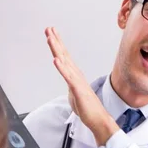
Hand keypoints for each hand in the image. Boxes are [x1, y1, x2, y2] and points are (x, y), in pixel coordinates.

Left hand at [45, 27, 119, 145]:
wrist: (98, 119)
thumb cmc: (87, 108)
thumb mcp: (75, 94)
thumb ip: (72, 86)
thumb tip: (70, 84)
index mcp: (74, 76)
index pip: (64, 57)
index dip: (58, 45)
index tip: (52, 34)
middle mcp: (76, 75)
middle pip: (64, 55)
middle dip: (56, 41)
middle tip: (49, 29)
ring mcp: (77, 81)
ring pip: (65, 62)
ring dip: (57, 49)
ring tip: (50, 38)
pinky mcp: (78, 90)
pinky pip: (68, 77)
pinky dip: (62, 68)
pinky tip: (56, 60)